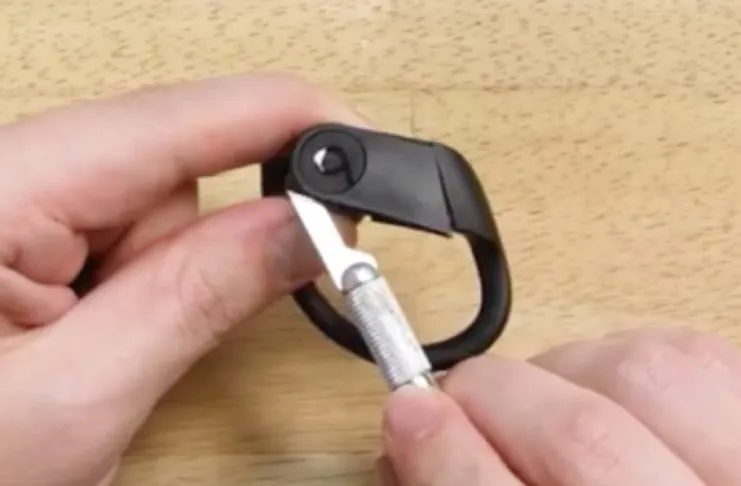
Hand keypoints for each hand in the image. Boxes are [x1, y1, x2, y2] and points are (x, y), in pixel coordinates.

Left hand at [0, 73, 361, 485]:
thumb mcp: (81, 395)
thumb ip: (202, 296)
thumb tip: (305, 230)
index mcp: (5, 186)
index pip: (184, 117)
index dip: (289, 120)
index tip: (364, 148)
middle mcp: (13, 171)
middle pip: (175, 167)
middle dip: (207, 245)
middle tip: (186, 323)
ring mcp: (21, 200)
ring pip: (156, 211)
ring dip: (163, 282)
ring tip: (107, 356)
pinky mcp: (28, 232)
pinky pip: (125, 238)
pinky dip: (140, 286)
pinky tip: (95, 338)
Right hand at [380, 327, 740, 484]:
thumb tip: (417, 435)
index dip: (448, 459)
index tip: (406, 414)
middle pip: (588, 439)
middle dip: (496, 398)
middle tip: (454, 398)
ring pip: (647, 374)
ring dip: (567, 370)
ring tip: (543, 401)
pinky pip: (699, 357)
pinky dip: (634, 360)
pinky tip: (613, 396)